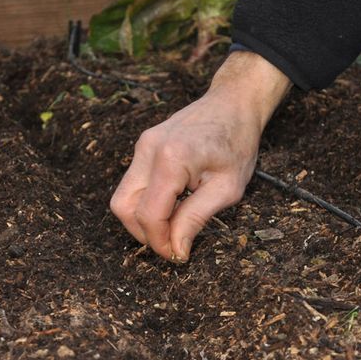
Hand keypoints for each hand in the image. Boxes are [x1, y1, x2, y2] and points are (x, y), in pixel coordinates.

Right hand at [110, 52, 289, 261]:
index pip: (149, 215)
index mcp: (171, 159)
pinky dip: (147, 201)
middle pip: (124, 207)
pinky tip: (173, 203)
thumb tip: (176, 250)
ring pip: (124, 196)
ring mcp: (142, 145)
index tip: (178, 255)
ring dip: (143, 218)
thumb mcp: (227, 188)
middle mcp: (148, 149)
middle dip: (145, 233)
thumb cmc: (237, 143)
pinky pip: (134, 182)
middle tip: (173, 243)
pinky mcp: (144, 145)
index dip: (160, 243)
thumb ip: (195, 219)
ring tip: (174, 223)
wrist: (234, 104)